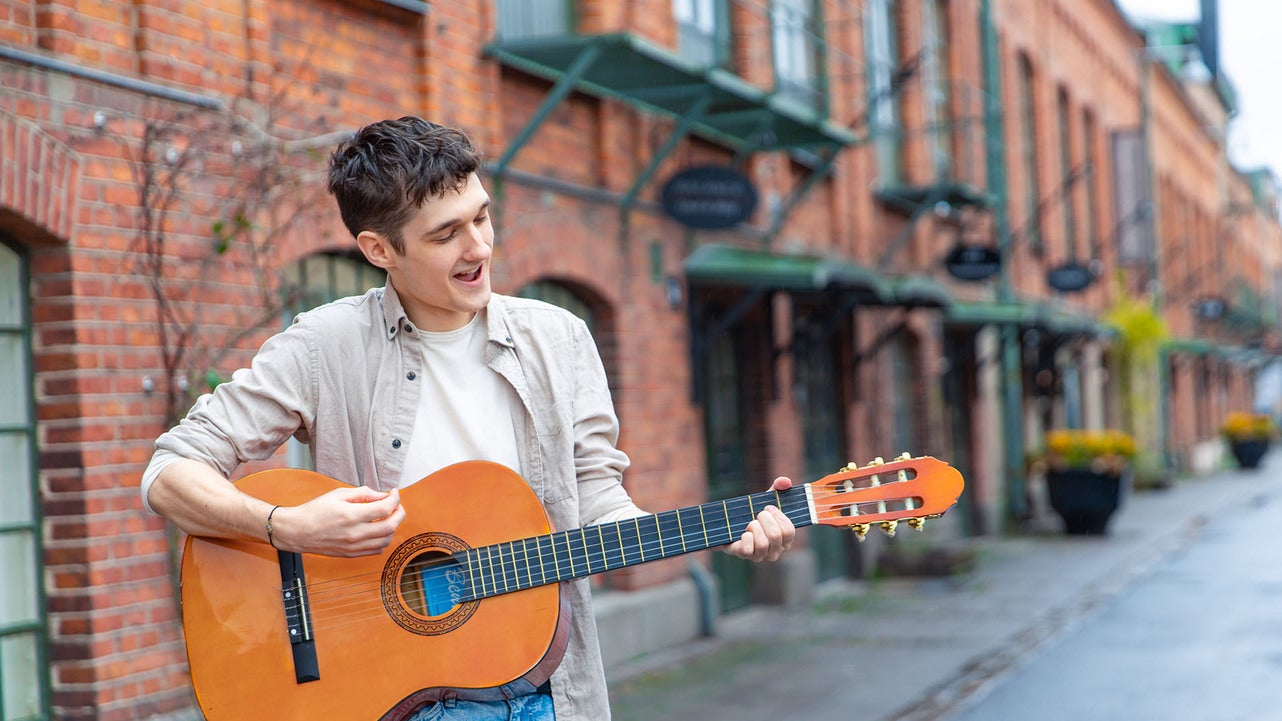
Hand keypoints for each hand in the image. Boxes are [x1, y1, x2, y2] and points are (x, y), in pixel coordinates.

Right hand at [271, 486, 404, 556]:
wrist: (297, 531)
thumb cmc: (315, 511)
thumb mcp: (338, 494)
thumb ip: (362, 494)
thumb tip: (381, 495)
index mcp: (352, 515)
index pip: (385, 508)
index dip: (395, 498)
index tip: (393, 493)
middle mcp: (355, 533)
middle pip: (391, 526)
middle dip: (400, 513)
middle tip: (397, 505)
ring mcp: (354, 546)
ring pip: (386, 540)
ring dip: (392, 527)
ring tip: (388, 517)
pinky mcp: (351, 554)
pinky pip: (376, 550)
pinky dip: (383, 540)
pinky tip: (379, 530)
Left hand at [724, 477, 794, 561]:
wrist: (731, 522)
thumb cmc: (754, 513)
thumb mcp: (766, 499)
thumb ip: (778, 488)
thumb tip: (785, 481)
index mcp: (785, 539)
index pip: (789, 531)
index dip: (778, 516)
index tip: (768, 507)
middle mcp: (776, 551)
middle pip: (776, 536)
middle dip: (764, 519)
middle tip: (758, 514)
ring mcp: (761, 556)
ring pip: (763, 544)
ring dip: (754, 527)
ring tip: (750, 523)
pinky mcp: (746, 556)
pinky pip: (748, 549)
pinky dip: (744, 537)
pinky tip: (743, 533)